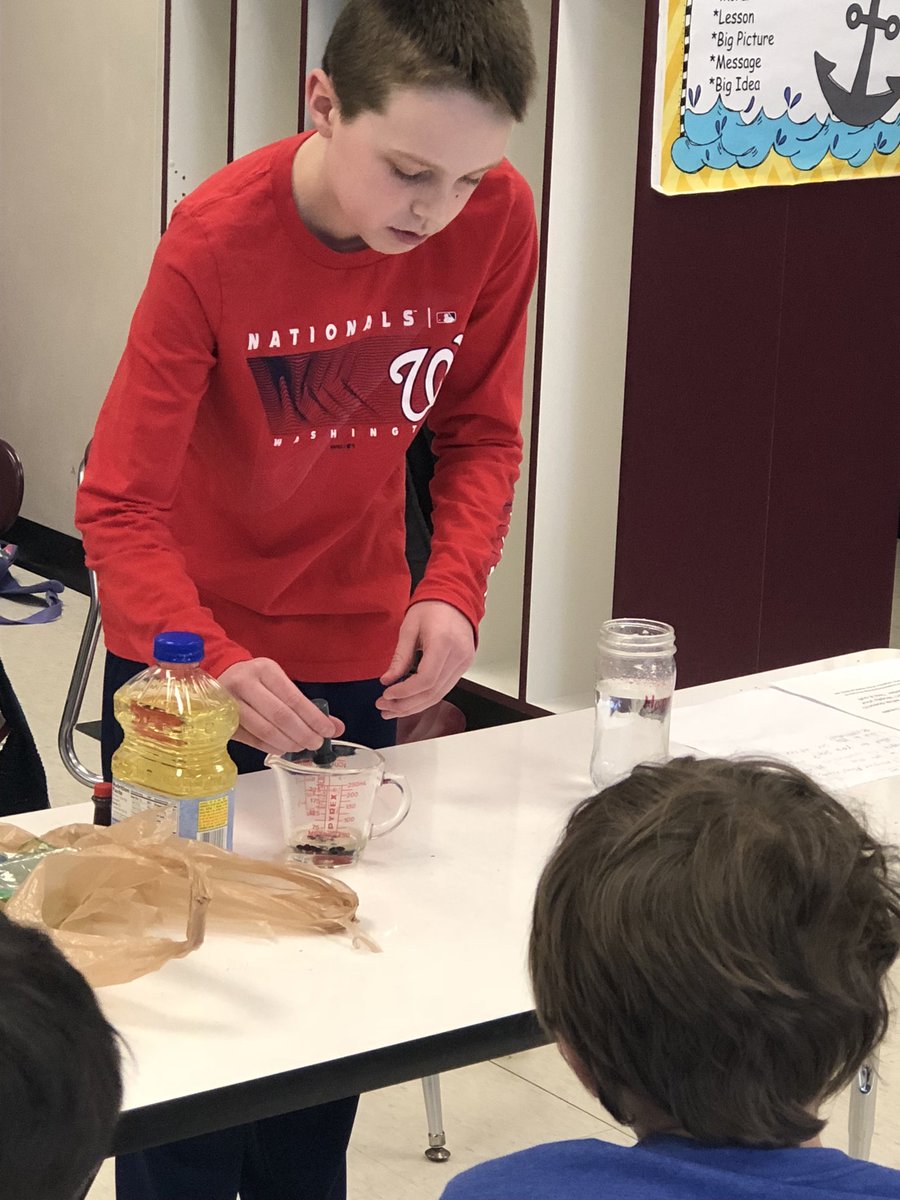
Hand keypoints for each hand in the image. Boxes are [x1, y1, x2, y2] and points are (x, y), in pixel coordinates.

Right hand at [218, 658, 343, 754]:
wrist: (222, 676)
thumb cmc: (257, 681)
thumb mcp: (281, 683)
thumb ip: (307, 705)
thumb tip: (336, 728)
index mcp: (265, 670)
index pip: (294, 698)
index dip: (313, 718)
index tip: (328, 731)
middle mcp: (245, 683)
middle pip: (280, 716)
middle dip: (303, 733)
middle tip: (315, 743)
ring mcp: (229, 703)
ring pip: (265, 730)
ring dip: (288, 743)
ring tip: (300, 747)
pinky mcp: (221, 721)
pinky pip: (252, 739)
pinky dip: (271, 747)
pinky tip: (283, 749)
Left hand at [377, 601, 474, 718]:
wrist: (455, 598)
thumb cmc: (431, 608)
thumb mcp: (409, 628)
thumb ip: (400, 657)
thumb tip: (387, 680)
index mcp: (443, 642)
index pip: (426, 679)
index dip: (404, 692)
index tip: (386, 694)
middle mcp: (458, 656)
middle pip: (432, 692)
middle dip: (406, 704)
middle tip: (383, 707)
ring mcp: (464, 663)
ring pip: (439, 695)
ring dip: (414, 705)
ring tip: (392, 709)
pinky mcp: (464, 666)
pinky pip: (444, 688)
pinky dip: (425, 697)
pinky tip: (409, 700)